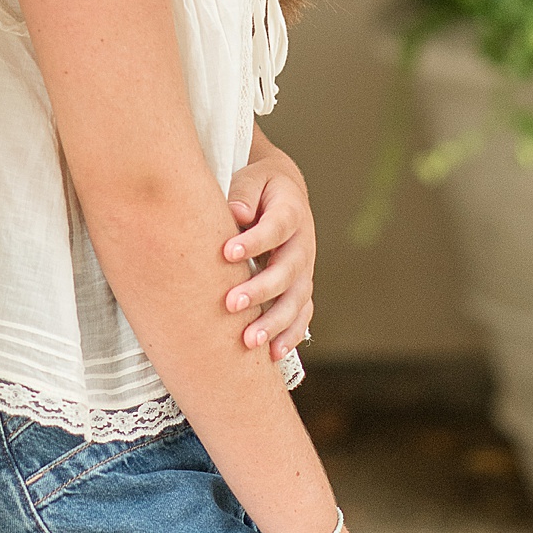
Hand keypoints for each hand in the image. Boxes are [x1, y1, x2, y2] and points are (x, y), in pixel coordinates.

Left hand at [223, 152, 313, 362]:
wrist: (283, 194)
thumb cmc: (258, 187)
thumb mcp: (252, 179)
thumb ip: (244, 193)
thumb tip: (236, 213)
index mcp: (291, 212)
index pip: (276, 227)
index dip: (255, 241)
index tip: (227, 252)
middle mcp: (303, 244)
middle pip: (287, 271)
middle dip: (260, 289)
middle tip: (231, 303)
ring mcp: (305, 269)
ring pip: (296, 300)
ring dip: (274, 322)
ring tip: (248, 340)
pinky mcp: (301, 288)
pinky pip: (302, 315)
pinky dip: (290, 335)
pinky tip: (272, 353)